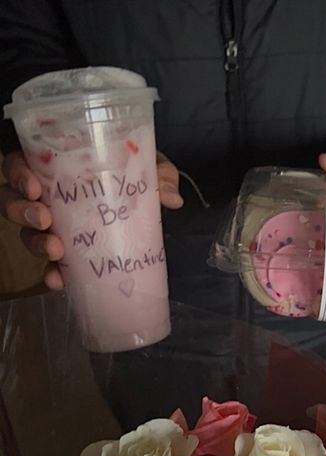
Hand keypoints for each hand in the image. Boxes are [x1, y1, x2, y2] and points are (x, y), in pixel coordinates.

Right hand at [0, 150, 183, 290]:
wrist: (144, 204)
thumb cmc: (134, 175)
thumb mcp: (148, 166)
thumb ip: (159, 174)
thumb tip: (171, 198)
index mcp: (55, 167)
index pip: (19, 165)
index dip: (18, 175)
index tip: (34, 186)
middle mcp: (45, 196)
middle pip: (13, 201)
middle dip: (22, 211)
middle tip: (44, 220)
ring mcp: (51, 228)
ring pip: (26, 234)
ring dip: (36, 243)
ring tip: (56, 251)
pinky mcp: (64, 255)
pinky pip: (50, 266)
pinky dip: (53, 274)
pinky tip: (59, 282)